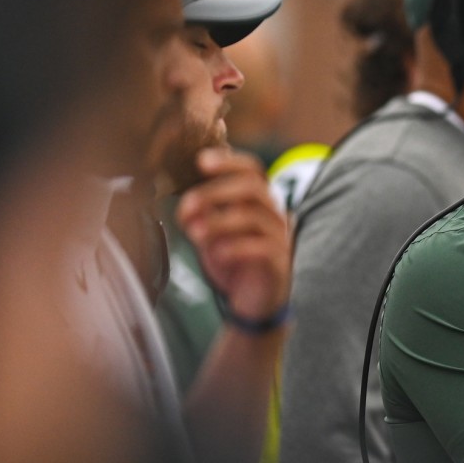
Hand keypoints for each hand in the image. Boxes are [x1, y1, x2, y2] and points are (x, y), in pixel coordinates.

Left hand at [176, 147, 290, 323]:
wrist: (254, 301)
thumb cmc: (234, 260)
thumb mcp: (212, 233)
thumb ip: (202, 215)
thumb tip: (185, 201)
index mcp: (258, 201)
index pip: (250, 170)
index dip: (228, 162)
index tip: (201, 161)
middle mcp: (273, 213)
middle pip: (251, 188)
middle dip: (214, 192)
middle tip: (186, 207)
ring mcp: (279, 236)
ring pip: (252, 216)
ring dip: (218, 222)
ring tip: (194, 234)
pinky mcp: (278, 261)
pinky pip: (260, 247)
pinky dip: (235, 247)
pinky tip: (217, 253)